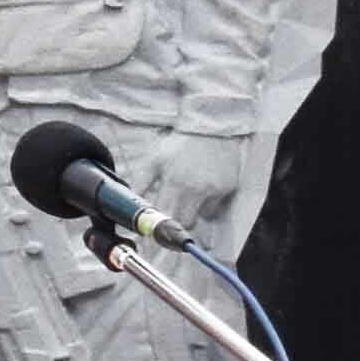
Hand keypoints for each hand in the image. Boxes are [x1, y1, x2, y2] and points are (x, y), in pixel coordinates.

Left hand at [142, 133, 266, 241]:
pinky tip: (203, 188)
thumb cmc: (179, 143)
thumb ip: (141, 182)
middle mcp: (195, 189)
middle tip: (171, 215)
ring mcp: (213, 190)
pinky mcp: (227, 188)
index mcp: (174, 183)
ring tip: (187, 197)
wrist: (210, 126)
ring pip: (200, 218)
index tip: (153, 234)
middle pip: (184, 223)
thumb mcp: (155, 159)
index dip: (157, 228)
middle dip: (176, 223)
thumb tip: (131, 202)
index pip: (163, 217)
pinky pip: (215, 207)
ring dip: (192, 213)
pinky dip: (207, 204)